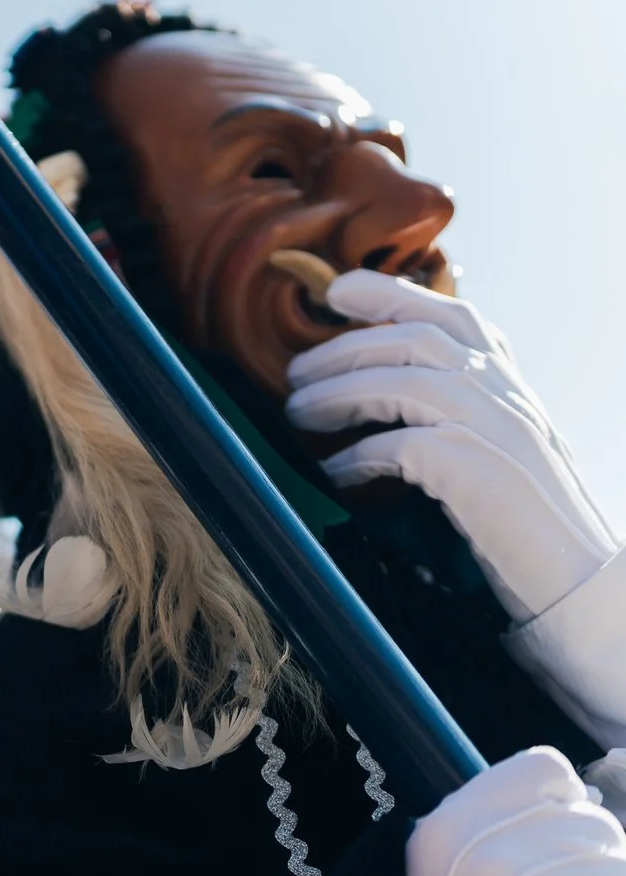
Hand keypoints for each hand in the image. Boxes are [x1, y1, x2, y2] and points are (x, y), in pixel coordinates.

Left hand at [285, 270, 617, 620]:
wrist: (582, 585)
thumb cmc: (528, 524)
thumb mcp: (501, 451)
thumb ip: (459, 415)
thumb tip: (379, 395)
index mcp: (513, 388)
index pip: (457, 317)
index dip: (395, 294)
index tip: (340, 289)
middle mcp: (508, 398)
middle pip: (414, 340)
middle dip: (342, 349)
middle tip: (292, 373)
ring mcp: (496, 430)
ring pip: (401, 382)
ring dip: (337, 394)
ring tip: (298, 414)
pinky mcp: (478, 472)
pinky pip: (398, 447)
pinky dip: (356, 458)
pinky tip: (335, 474)